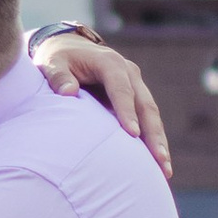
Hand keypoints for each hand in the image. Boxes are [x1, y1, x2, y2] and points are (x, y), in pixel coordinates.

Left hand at [33, 36, 169, 175]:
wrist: (69, 47)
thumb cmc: (59, 58)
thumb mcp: (52, 63)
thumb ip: (58, 77)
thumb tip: (68, 92)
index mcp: (110, 63)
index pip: (121, 89)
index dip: (127, 111)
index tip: (132, 135)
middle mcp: (129, 73)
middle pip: (145, 105)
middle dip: (153, 133)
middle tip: (159, 159)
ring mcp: (136, 85)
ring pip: (152, 115)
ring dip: (159, 141)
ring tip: (165, 170)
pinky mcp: (136, 97)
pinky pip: (148, 120)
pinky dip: (154, 140)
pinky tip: (158, 163)